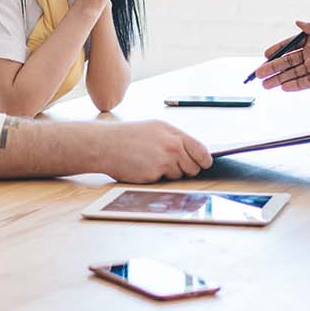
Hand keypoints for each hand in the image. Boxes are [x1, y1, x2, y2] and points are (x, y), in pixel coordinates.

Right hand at [98, 120, 212, 182]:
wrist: (105, 144)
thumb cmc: (127, 137)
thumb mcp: (154, 129)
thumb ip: (174, 139)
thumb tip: (192, 153)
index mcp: (172, 132)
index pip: (201, 150)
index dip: (204, 160)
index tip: (204, 164)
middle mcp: (172, 145)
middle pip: (194, 166)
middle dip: (186, 169)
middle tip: (171, 165)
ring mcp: (164, 160)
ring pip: (181, 175)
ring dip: (171, 174)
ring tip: (152, 163)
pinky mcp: (155, 173)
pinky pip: (165, 181)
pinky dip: (157, 178)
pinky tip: (145, 169)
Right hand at [252, 19, 309, 91]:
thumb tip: (298, 23)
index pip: (291, 45)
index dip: (278, 49)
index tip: (265, 54)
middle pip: (289, 61)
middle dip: (274, 67)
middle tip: (258, 74)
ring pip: (295, 73)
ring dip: (280, 79)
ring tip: (266, 85)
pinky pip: (308, 82)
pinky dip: (296, 85)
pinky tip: (284, 88)